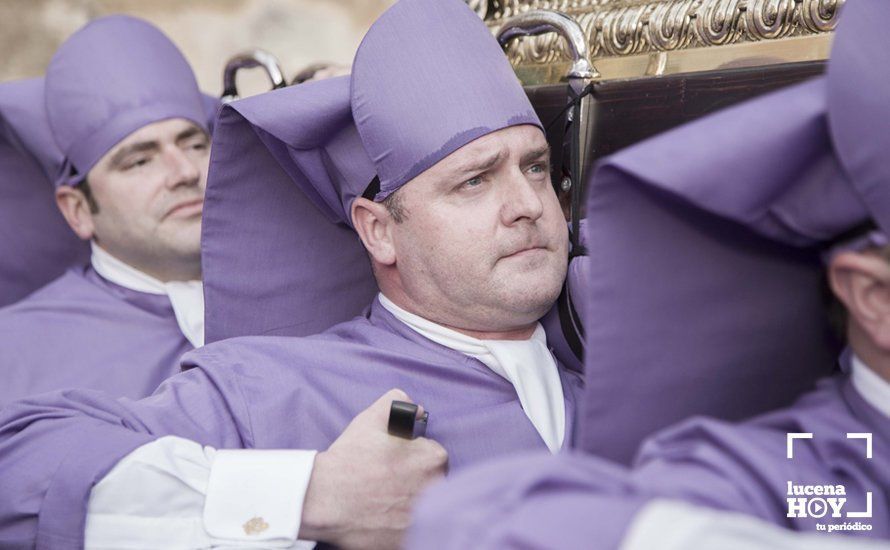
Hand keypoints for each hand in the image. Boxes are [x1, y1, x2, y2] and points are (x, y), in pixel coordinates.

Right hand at [299, 389, 448, 548]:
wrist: (325, 499)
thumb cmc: (351, 458)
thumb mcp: (373, 417)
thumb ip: (400, 403)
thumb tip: (418, 410)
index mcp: (434, 459)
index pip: (433, 456)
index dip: (413, 457)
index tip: (396, 462)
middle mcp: (436, 490)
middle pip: (432, 483)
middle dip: (414, 481)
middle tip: (387, 481)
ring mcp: (424, 520)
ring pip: (424, 508)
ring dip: (409, 504)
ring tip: (383, 500)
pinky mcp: (407, 541)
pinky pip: (412, 532)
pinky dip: (400, 526)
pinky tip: (382, 517)